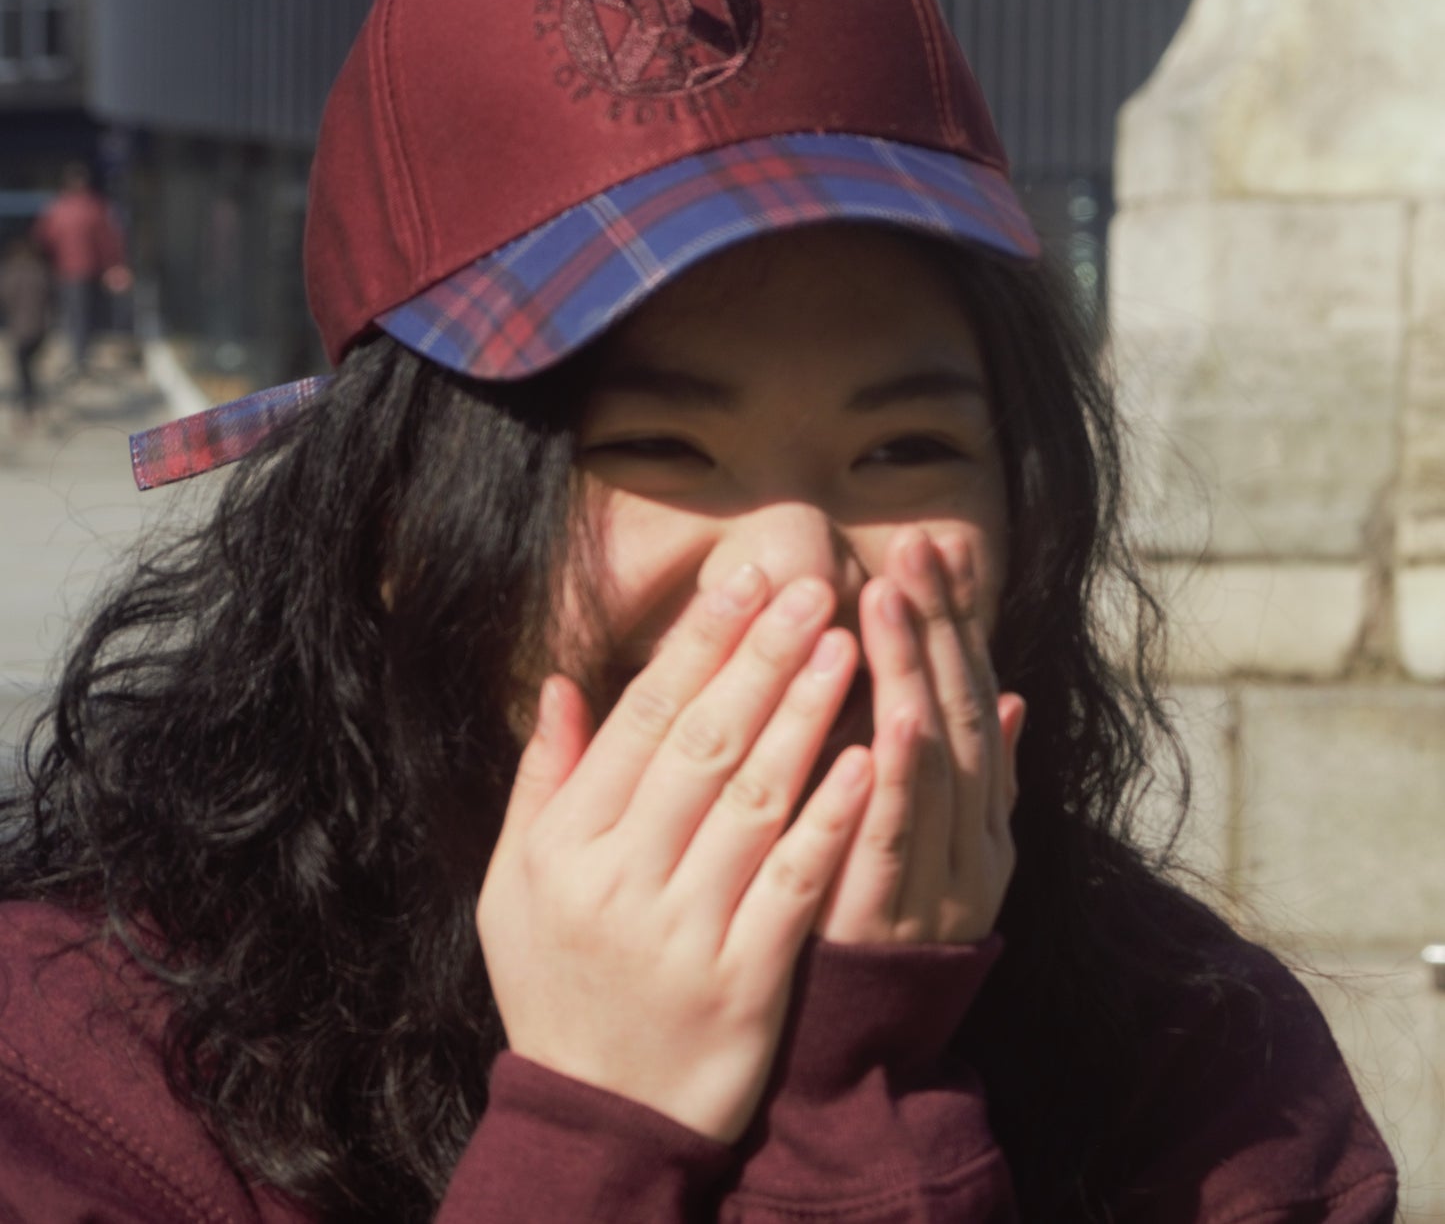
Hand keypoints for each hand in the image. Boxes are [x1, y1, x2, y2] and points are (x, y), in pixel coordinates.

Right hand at [477, 568, 872, 1142]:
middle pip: (704, 745)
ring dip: (805, 715)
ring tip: (846, 644)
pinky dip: (830, 817)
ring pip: (755, 800)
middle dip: (762, 656)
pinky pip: (795, 883)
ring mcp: (686, 932)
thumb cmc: (554, 983)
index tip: (743, 581)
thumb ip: (540, 782)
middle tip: (813, 587)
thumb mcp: (512, 885)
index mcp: (566, 847)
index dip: (696, 645)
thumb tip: (561, 683)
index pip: (641, 721)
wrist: (599, 1119)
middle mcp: (622, 880)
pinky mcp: (746, 982)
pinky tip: (866, 758)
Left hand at [817, 530, 1023, 945]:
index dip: (960, 619)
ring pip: (938, 759)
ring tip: (895, 596)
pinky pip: (900, 834)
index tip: (938, 546)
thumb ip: (974, 770)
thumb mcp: (940, 837)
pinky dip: (903, 773)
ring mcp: (943, 872)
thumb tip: (1010, 693)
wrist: (870, 1046)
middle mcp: (975, 832)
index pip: (974, 692)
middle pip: (964, 709)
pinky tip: (896, 714)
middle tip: (918, 545)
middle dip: (942, 623)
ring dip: (917, 673)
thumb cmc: (885, 914)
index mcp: (982, 808)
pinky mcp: (894, 912)